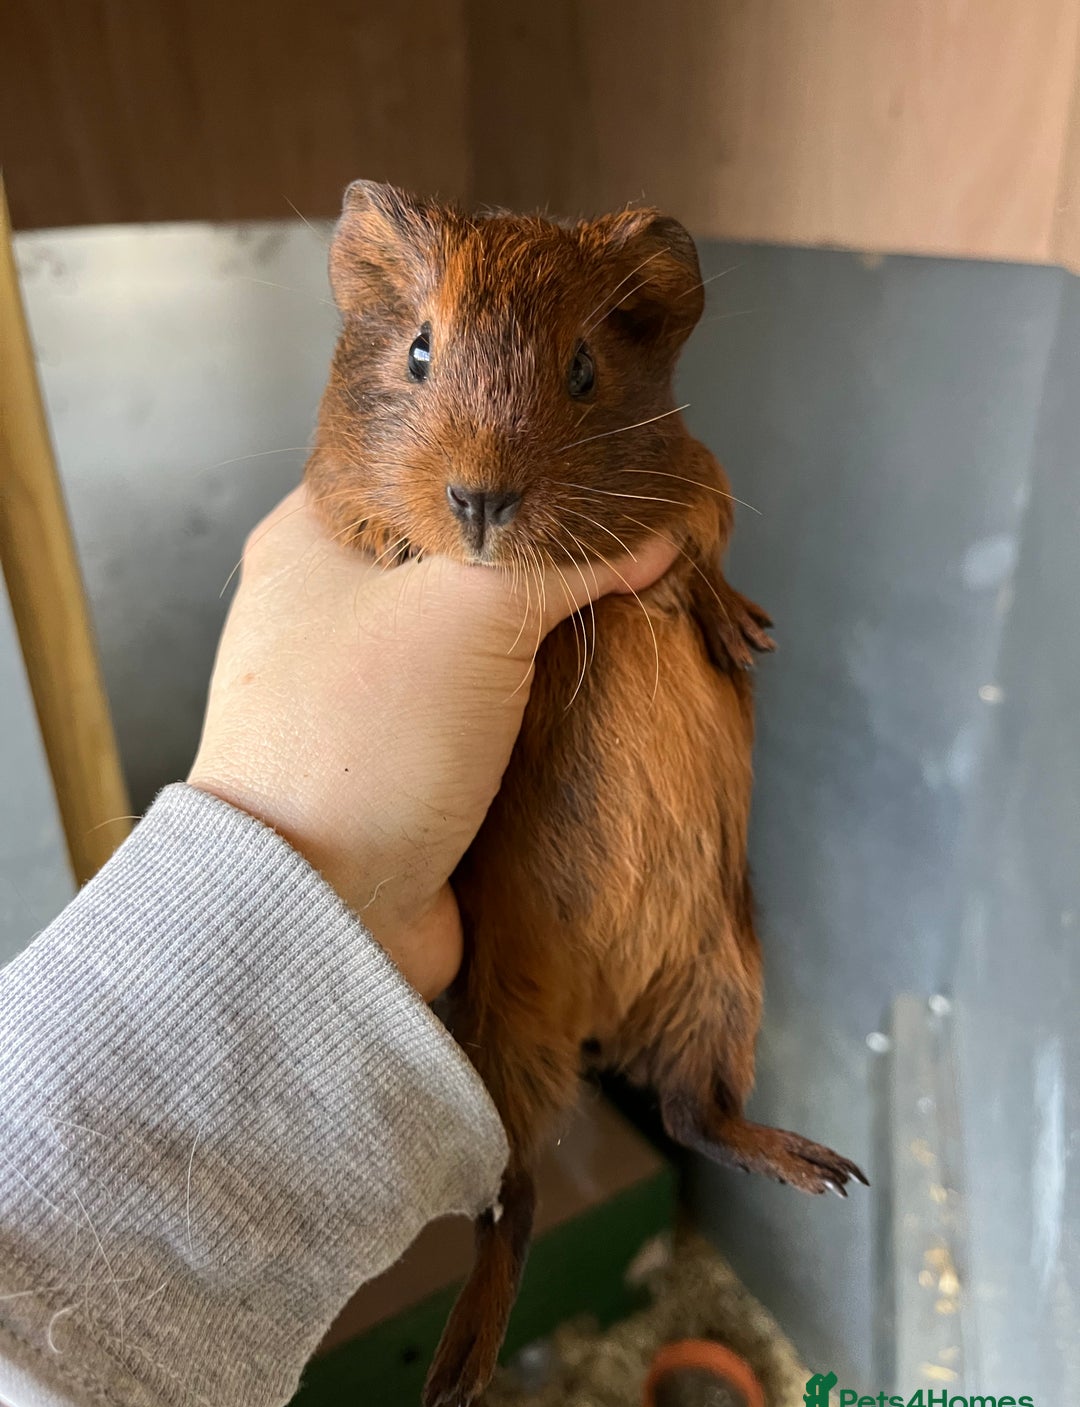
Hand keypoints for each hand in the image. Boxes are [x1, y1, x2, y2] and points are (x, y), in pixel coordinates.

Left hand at [189, 487, 675, 999]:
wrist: (323, 907)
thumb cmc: (368, 732)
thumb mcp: (470, 609)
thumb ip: (564, 558)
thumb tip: (653, 531)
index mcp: (314, 539)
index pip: (426, 465)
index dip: (511, 462)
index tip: (594, 467)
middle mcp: (328, 609)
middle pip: (459, 558)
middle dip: (541, 562)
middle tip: (628, 545)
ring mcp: (362, 693)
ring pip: (476, 642)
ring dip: (544, 644)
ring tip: (631, 615)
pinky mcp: (400, 764)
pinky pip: (482, 715)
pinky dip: (533, 709)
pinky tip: (600, 693)